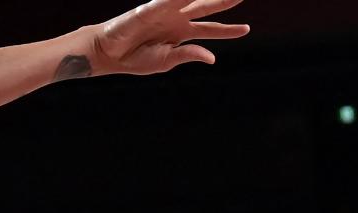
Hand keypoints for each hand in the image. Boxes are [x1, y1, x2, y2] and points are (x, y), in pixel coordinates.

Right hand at [89, 0, 249, 76]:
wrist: (109, 54)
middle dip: (224, 1)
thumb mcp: (168, 60)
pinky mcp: (148, 9)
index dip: (229, 30)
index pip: (212, 30)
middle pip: (207, 8)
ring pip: (191, 0)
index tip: (247, 29)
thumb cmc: (137, 58)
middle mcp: (177, 19)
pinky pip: (167, 1)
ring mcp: (164, 12)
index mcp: (183, 34)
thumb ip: (188, 54)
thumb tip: (213, 57)